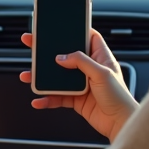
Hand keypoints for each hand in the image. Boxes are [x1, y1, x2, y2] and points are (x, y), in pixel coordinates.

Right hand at [19, 30, 138, 142]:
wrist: (120, 123)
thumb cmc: (120, 98)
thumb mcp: (102, 74)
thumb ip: (81, 62)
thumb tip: (62, 57)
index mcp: (100, 58)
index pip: (89, 37)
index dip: (77, 30)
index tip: (61, 25)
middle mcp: (90, 69)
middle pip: (66, 55)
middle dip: (48, 51)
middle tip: (33, 44)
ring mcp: (81, 84)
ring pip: (57, 77)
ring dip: (42, 77)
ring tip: (28, 75)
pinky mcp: (76, 99)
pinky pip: (57, 97)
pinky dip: (46, 99)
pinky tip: (39, 100)